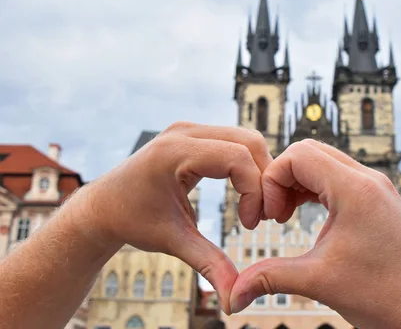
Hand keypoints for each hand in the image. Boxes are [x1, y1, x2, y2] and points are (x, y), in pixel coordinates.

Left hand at [70, 122, 271, 312]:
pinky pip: (234, 141)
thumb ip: (208, 265)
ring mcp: (189, 129)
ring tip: (254, 207)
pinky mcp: (194, 134)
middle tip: (262, 214)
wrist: (104, 206)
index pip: (237, 157)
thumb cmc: (132, 221)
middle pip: (249, 141)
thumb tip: (234, 302)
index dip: (255, 190)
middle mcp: (184, 132)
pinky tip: (245, 192)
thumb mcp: (173, 241)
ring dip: (258, 171)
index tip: (250, 223)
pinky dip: (247, 165)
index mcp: (175, 152)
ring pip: (246, 139)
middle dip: (264, 178)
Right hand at [229, 140, 400, 328]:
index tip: (268, 217)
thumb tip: (232, 295)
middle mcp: (369, 180)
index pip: (299, 154)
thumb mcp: (320, 282)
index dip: (272, 180)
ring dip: (300, 183)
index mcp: (355, 189)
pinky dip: (317, 190)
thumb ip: (270, 278)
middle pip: (311, 152)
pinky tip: (308, 218)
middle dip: (283, 178)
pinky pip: (341, 179)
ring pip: (326, 163)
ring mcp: (378, 189)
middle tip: (274, 215)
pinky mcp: (381, 201)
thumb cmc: (386, 296)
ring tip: (287, 217)